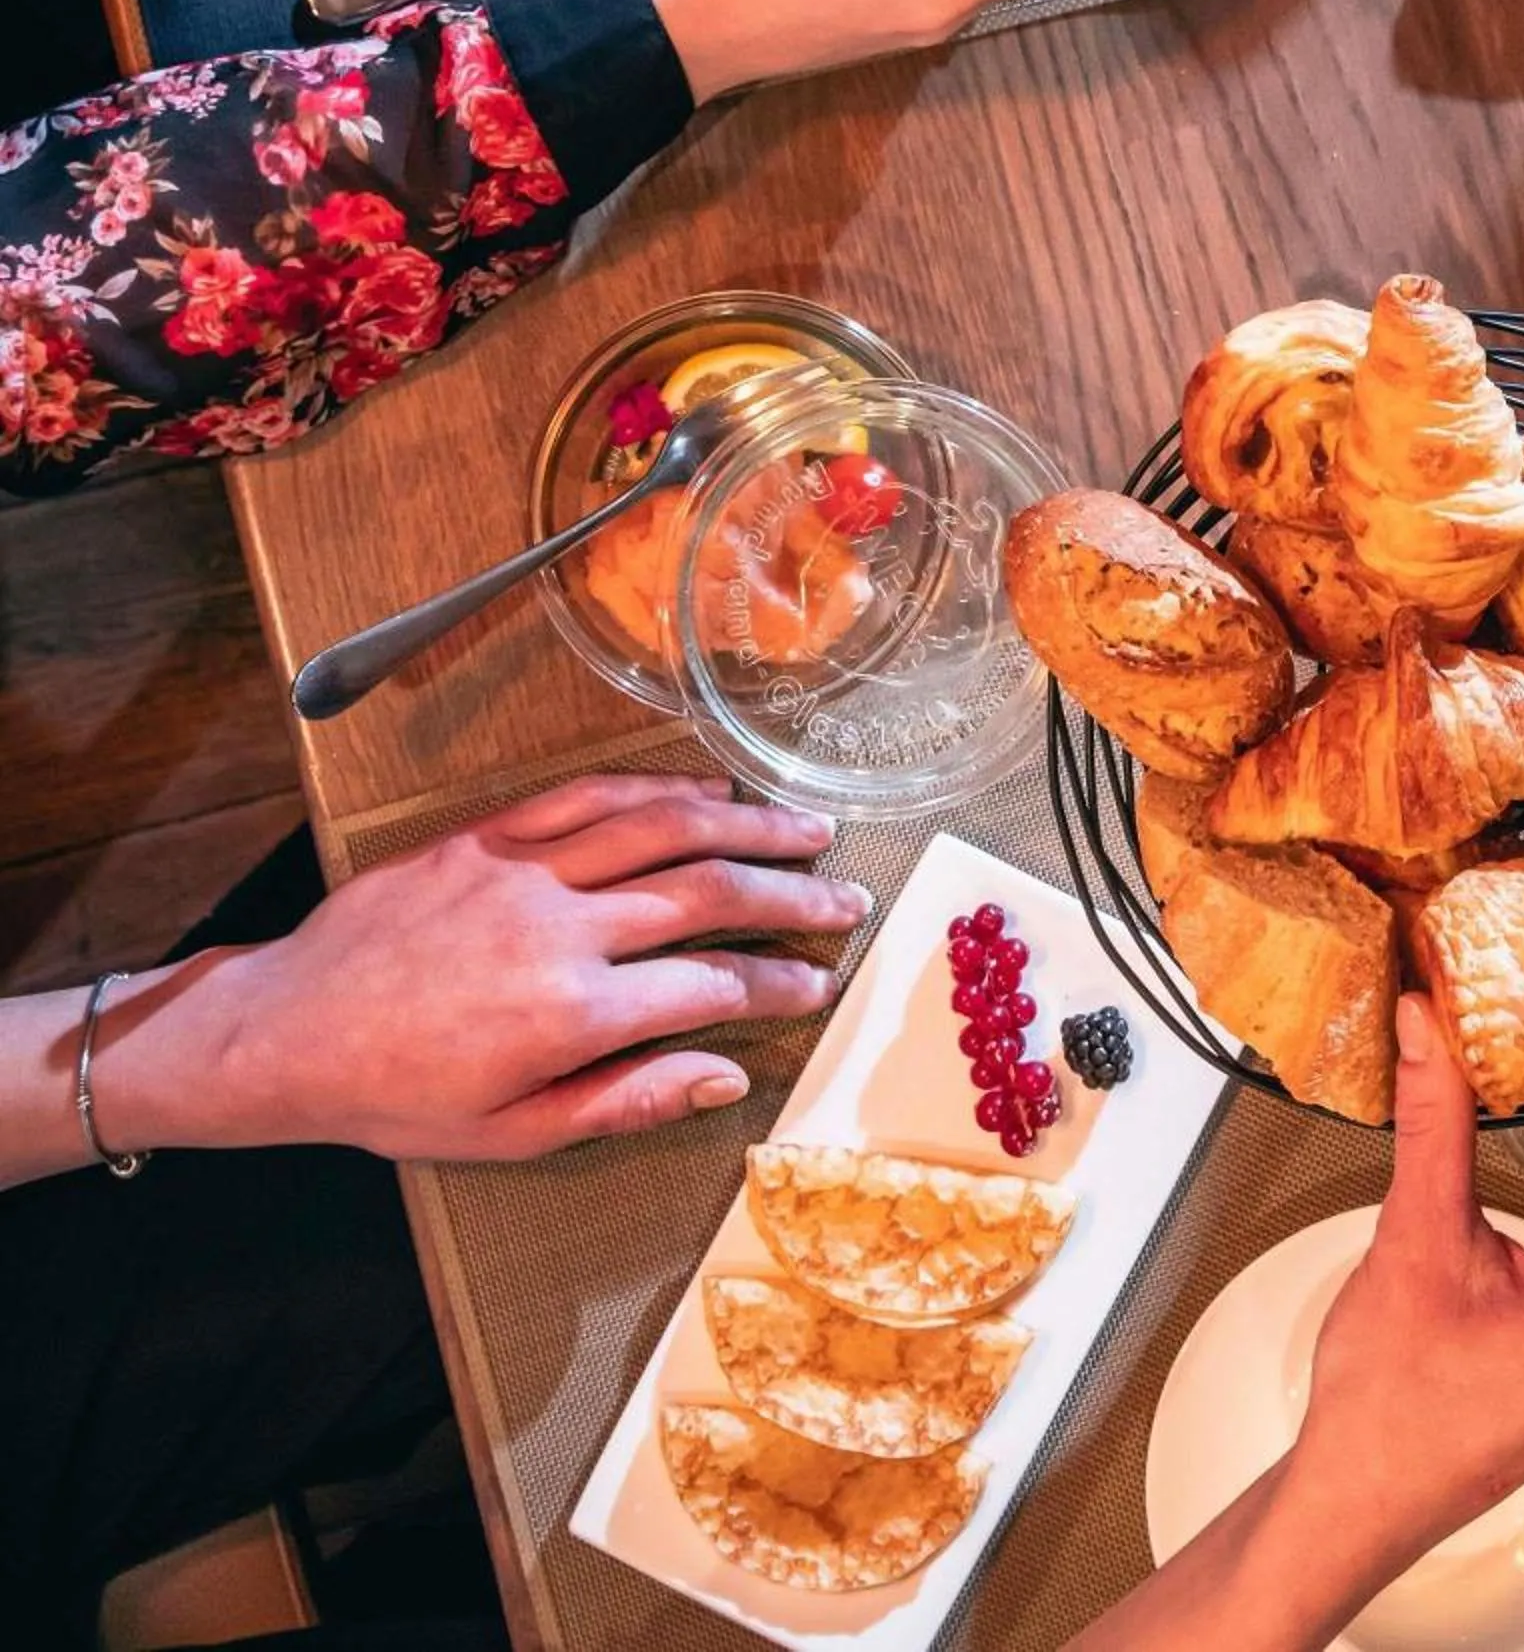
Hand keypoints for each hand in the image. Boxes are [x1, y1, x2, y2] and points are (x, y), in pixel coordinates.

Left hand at [100, 774, 864, 1161]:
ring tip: (806, 828)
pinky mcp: (488, 836)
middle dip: (792, 895)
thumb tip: (725, 1080)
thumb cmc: (393, 1097)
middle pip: (709, 892)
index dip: (778, 983)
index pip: (711, 985)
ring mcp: (524, 870)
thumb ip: (627, 1101)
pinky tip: (707, 790)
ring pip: (663, 826)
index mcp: (571, 1013)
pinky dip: (659, 787)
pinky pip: (590, 796)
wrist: (280, 1033)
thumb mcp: (510, 1133)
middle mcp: (561, 928)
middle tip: (846, 898)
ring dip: (748, 823)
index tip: (818, 984)